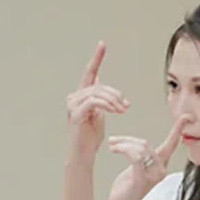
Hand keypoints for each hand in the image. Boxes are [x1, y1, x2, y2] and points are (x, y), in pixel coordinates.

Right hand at [66, 42, 129, 161]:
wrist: (83, 154)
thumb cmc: (90, 138)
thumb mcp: (99, 115)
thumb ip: (101, 101)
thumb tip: (104, 88)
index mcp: (81, 96)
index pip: (90, 73)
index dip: (96, 58)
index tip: (102, 44)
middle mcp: (74, 97)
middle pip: (98, 85)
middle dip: (115, 94)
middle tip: (126, 106)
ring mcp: (72, 105)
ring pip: (97, 92)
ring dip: (114, 100)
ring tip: (123, 110)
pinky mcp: (75, 114)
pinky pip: (94, 102)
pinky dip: (107, 105)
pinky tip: (116, 111)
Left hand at [108, 117, 186, 199]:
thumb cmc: (127, 186)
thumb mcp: (137, 167)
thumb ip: (142, 154)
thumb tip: (140, 144)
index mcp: (162, 165)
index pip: (172, 143)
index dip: (178, 129)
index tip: (187, 116)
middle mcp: (161, 170)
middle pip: (145, 144)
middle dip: (127, 140)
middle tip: (113, 141)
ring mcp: (152, 176)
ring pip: (140, 148)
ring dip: (123, 144)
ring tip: (112, 146)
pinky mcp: (141, 180)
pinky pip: (136, 157)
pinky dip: (123, 149)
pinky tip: (114, 149)